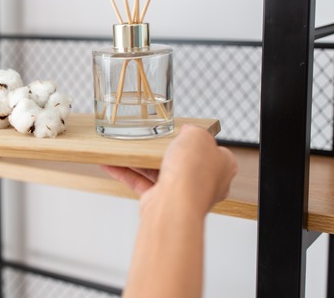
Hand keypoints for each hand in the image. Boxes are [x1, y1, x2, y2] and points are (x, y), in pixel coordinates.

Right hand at [102, 125, 236, 214]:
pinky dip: (125, 172)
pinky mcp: (160, 200)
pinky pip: (139, 183)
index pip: (210, 149)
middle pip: (180, 160)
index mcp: (221, 166)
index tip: (180, 130)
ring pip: (156, 171)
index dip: (194, 139)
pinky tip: (112, 162)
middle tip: (150, 136)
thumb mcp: (199, 136)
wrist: (176, 203)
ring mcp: (181, 193)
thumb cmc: (193, 173)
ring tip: (124, 145)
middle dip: (161, 149)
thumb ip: (193, 130)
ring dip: (139, 159)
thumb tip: (187, 131)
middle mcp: (203, 182)